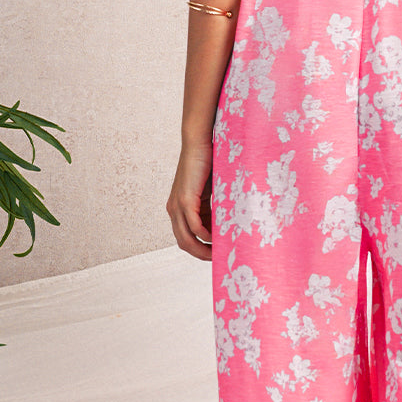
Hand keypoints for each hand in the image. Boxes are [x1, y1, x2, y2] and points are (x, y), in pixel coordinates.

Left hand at [167, 140, 213, 259]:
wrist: (199, 143)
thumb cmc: (208, 164)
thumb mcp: (212, 193)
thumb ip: (214, 210)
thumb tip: (228, 226)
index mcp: (178, 209)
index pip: (186, 238)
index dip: (201, 249)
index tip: (218, 254)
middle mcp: (174, 210)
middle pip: (184, 243)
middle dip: (201, 254)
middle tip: (219, 259)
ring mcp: (177, 206)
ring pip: (187, 239)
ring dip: (202, 249)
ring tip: (219, 253)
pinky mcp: (185, 200)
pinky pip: (194, 226)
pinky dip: (205, 235)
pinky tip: (217, 237)